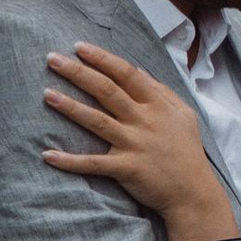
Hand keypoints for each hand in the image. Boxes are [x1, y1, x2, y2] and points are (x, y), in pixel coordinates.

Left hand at [41, 45, 238, 240]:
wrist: (193, 193)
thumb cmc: (187, 151)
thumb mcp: (183, 114)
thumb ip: (161, 90)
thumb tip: (137, 70)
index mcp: (157, 104)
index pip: (126, 74)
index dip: (102, 59)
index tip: (79, 47)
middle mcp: (144, 121)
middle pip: (106, 90)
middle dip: (77, 73)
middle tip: (52, 59)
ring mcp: (134, 145)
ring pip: (96, 121)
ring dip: (70, 107)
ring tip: (46, 94)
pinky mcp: (126, 169)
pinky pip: (93, 163)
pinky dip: (70, 161)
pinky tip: (48, 155)